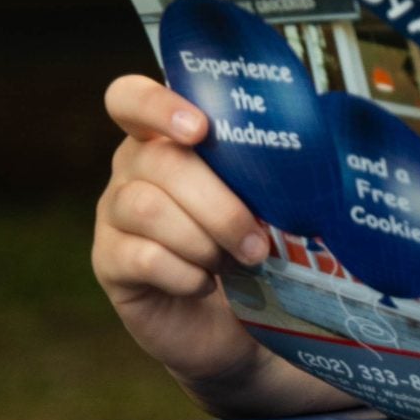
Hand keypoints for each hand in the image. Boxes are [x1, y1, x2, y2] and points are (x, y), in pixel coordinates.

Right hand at [92, 75, 279, 402]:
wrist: (234, 321)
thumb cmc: (252, 243)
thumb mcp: (264, 197)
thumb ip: (266, 165)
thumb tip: (311, 146)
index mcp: (166, 137)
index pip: (130, 98)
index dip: (156, 105)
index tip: (199, 129)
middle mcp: (130, 168)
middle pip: (161, 162)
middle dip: (220, 204)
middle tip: (257, 241)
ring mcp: (113, 215)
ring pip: (148, 209)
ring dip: (205, 239)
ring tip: (238, 261)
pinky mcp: (108, 262)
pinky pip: (143, 257)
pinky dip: (186, 273)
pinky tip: (206, 282)